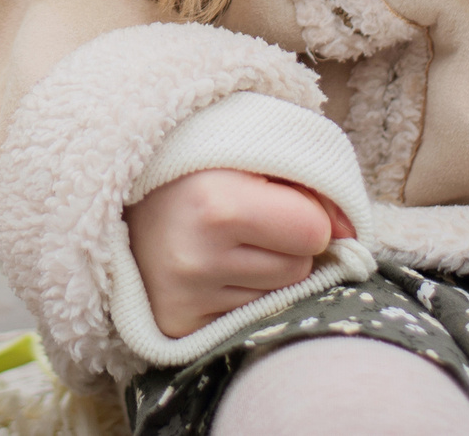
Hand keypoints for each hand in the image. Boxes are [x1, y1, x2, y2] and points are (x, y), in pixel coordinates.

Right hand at [125, 169, 355, 338]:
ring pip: (277, 294)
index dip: (305, 212)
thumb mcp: (249, 143)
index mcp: (216, 203)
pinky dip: (240, 292)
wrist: (115, 189)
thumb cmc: (197, 161)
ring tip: (223, 239)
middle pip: (300, 267)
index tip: (274, 196)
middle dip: (286, 242)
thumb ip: (309, 174)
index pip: (314, 231)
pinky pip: (248, 316)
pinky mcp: (177, 325)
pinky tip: (210, 266)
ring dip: (265, 269)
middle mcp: (197, 257)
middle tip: (245, 217)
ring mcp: (184, 298)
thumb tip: (353, 233)